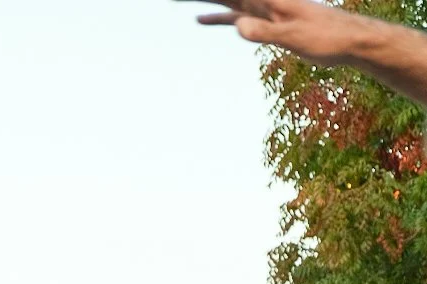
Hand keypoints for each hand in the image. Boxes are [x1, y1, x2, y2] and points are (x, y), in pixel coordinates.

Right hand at [182, 0, 357, 63]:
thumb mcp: (294, 37)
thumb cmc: (325, 37)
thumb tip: (237, 26)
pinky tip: (201, 20)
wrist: (347, 39)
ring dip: (206, 2)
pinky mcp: (266, 20)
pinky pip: (235, 16)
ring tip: (177, 2)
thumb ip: (265, 32)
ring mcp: (262, 8)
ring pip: (226, 0)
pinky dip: (219, 18)